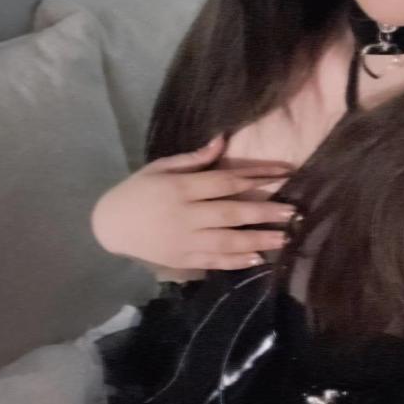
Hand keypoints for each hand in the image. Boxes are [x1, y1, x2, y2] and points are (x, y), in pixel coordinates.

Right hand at [90, 135, 296, 278]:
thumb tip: (222, 141)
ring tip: (285, 238)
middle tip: (293, 212)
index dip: (257, 177)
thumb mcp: (160, 167)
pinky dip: (236, 261)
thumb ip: (193, 159)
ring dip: (258, 239)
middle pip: (232, 212)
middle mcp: (186, 215)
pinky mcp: (182, 260)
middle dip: (265, 211)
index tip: (284, 173)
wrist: (110, 225)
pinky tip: (258, 259)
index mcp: (181, 188)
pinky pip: (213, 262)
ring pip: (227, 241)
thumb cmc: (138, 190)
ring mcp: (184, 241)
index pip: (226, 181)